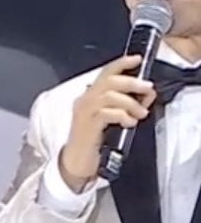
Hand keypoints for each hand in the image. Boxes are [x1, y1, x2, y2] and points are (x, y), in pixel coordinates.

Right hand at [60, 54, 155, 191]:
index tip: (137, 59)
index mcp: (89, 97)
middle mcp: (84, 101)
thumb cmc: (94, 142)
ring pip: (109, 95)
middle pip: (109, 81)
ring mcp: (84, 113)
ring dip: (130, 103)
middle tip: (147, 89)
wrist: (76, 163)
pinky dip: (123, 116)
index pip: (104, 73)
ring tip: (139, 114)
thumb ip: (122, 105)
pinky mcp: (87, 125)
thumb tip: (144, 95)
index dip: (121, 63)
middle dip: (132, 82)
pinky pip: (107, 113)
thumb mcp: (109, 118)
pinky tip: (128, 123)